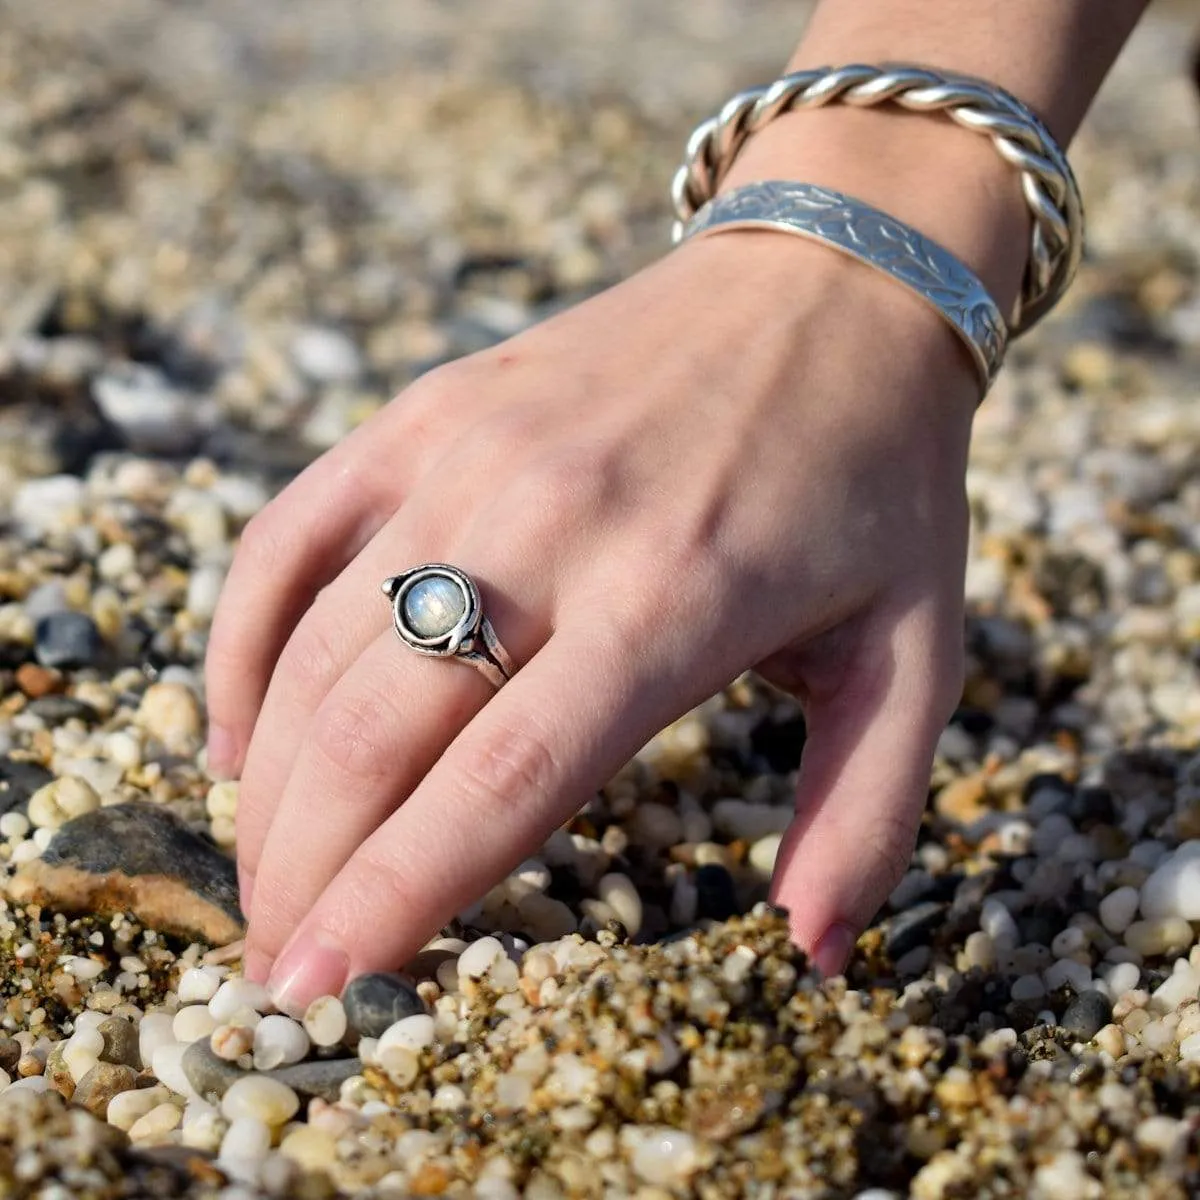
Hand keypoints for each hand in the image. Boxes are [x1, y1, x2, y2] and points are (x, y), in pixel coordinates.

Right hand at [205, 230, 973, 1012]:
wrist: (827, 285)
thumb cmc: (876, 478)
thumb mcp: (917, 651)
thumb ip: (867, 812)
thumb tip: (812, 953)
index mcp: (670, 601)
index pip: (500, 782)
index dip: (397, 896)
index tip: (321, 990)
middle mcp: (546, 525)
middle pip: (377, 730)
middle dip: (307, 870)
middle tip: (281, 971)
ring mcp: (468, 454)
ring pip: (319, 645)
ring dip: (271, 784)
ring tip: (266, 880)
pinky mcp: (428, 411)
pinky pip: (291, 537)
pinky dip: (242, 643)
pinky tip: (238, 732)